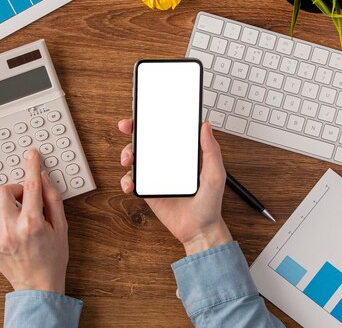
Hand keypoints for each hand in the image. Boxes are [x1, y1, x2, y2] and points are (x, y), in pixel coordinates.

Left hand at [0, 148, 68, 293]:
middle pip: (2, 190)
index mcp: (32, 223)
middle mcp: (11, 228)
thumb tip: (43, 178)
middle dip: (14, 190)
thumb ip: (53, 200)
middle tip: (23, 199)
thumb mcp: (61, 227)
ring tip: (10, 212)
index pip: (31, 185)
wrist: (38, 286)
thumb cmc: (52, 258)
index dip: (31, 165)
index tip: (31, 155)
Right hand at [119, 119, 232, 255]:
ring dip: (126, 154)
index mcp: (182, 153)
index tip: (145, 111)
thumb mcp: (215, 174)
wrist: (199, 230)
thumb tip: (206, 126)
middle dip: (132, 130)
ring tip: (128, 160)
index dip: (153, 119)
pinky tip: (130, 185)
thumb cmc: (209, 202)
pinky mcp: (146, 190)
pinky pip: (131, 180)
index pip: (165, 130)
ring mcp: (154, 175)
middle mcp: (166, 161)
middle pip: (144, 140)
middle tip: (126, 127)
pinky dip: (126, 180)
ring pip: (134, 158)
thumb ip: (211, 151)